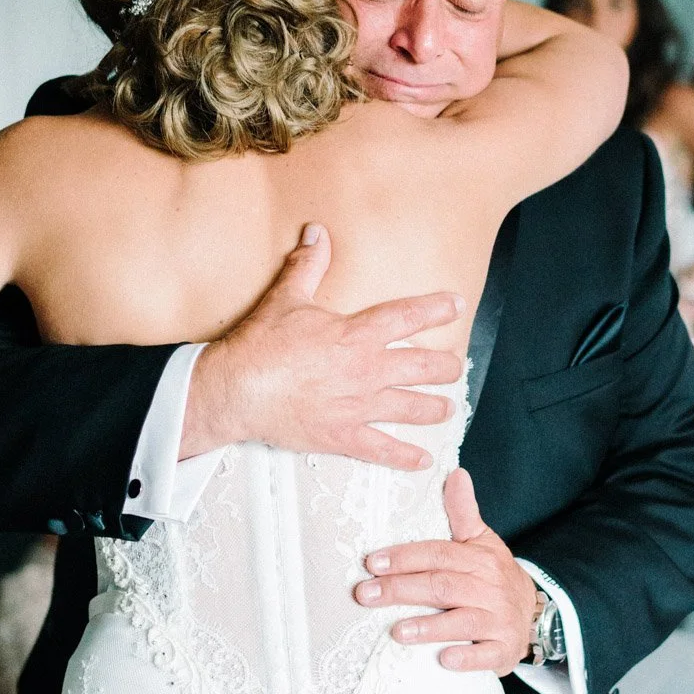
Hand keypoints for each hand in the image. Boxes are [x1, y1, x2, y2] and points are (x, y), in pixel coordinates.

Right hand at [181, 224, 464, 469]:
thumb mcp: (286, 298)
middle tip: (456, 367)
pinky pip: (383, 450)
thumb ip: (308, 266)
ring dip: (435, 408)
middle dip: (445, 367)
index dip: (436, 309)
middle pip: (422, 367)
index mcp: (357, 334)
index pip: (407, 316)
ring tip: (448, 408)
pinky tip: (423, 460)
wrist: (238, 390)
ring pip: (412, 409)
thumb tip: (316, 232)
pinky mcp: (344, 436)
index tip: (456, 305)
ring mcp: (359, 406)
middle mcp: (367, 370)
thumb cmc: (261, 344)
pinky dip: (406, 458)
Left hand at [354, 468, 537, 673]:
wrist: (533, 614)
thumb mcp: (482, 541)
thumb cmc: (493, 575)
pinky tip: (442, 660)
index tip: (373, 562)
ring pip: (462, 621)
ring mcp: (498, 619)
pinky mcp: (504, 649)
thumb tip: (455, 473)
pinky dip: (466, 657)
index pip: (438, 554)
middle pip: (441, 586)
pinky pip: (485, 655)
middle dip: (401, 590)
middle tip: (365, 595)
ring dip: (429, 626)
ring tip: (397, 631)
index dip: (405, 557)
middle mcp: (489, 587)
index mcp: (479, 558)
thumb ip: (463, 511)